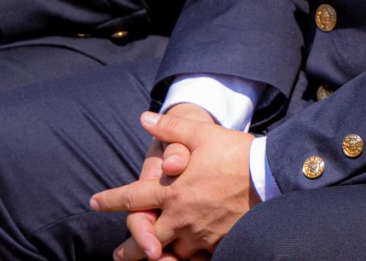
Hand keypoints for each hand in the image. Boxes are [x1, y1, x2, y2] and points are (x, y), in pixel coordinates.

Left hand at [91, 106, 255, 260]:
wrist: (271, 175)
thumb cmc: (235, 152)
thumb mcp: (201, 134)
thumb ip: (170, 129)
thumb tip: (144, 118)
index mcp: (172, 191)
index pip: (131, 198)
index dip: (109, 201)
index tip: (94, 202)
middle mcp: (180, 218)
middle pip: (144, 240)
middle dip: (129, 249)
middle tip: (118, 255)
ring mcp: (199, 235)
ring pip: (169, 255)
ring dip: (158, 258)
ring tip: (152, 259)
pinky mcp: (218, 244)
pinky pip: (196, 260)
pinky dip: (186, 260)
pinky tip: (182, 259)